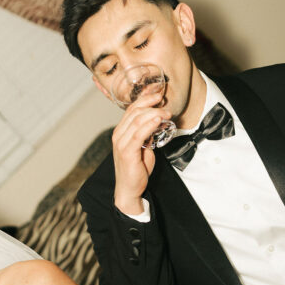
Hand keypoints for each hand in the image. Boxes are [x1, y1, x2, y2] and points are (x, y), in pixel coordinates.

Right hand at [111, 88, 171, 214]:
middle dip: (151, 104)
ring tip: (166, 113)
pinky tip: (159, 121)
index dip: (145, 99)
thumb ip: (147, 135)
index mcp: (120, 132)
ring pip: (137, 120)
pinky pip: (139, 134)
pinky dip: (149, 125)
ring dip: (154, 113)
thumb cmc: (136, 170)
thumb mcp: (143, 148)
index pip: (131, 109)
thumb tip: (156, 123)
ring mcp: (121, 143)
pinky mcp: (127, 152)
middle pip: (134, 111)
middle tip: (165, 103)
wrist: (129, 189)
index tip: (158, 95)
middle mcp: (118, 135)